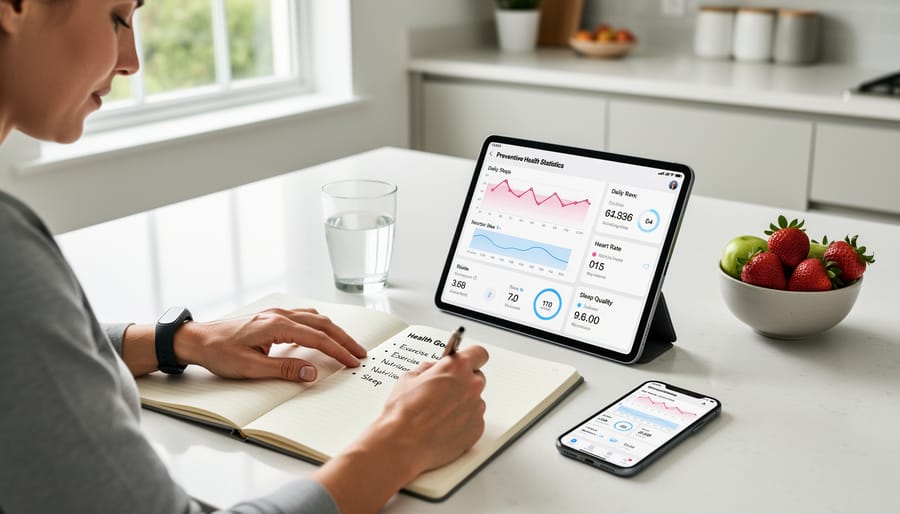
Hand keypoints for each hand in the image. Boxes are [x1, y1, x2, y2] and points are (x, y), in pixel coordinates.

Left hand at [175, 307, 366, 381]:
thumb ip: (284, 369)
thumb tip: (312, 372)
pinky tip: (320, 334)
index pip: (317, 337)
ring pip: (314, 318)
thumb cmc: (218, 352)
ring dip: (333, 331)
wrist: (196, 339)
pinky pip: (303, 317)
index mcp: (276, 325)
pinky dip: (318, 326)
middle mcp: (279, 315)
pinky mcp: (270, 318)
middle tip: (360, 353)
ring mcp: (275, 314)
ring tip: (346, 344)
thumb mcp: (250, 368)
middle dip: (344, 338)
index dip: (338, 351)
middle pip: (322, 324)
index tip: (353, 362)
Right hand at [312, 345, 488, 513]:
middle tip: (445, 391)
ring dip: (463, 403)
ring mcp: (476, 409)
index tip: (466, 361)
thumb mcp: (409, 378)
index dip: (471, 357)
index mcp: (456, 367)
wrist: (403, 443)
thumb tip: (433, 369)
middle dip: (464, 381)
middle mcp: (471, 386)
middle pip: (477, 377)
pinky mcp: (476, 429)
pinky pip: (474, 420)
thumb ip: (428, 368)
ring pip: (475, 400)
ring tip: (440, 413)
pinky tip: (444, 426)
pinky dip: (463, 422)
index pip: (478, 353)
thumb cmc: (403, 413)